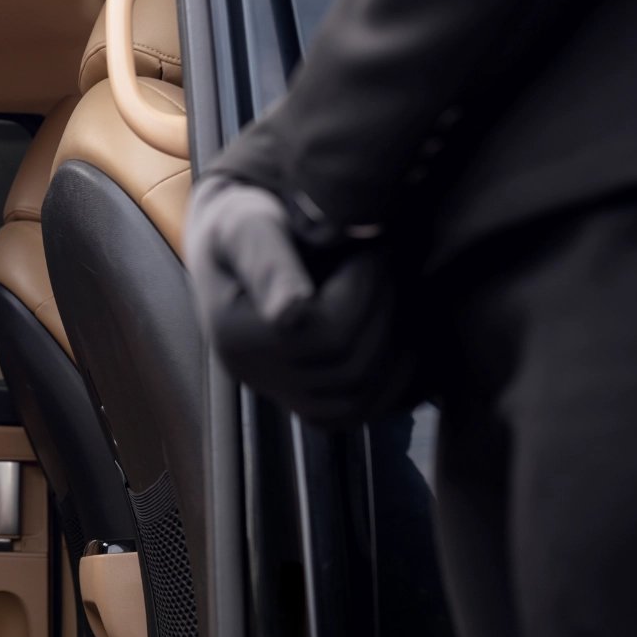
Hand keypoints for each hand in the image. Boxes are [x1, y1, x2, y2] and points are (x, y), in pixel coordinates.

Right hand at [187, 175, 419, 425]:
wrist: (234, 241)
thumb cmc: (244, 222)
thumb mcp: (247, 224)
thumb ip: (267, 262)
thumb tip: (289, 314)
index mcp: (236, 334)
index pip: (328, 332)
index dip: (366, 286)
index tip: (367, 243)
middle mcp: (253, 375)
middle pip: (349, 367)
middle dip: (384, 309)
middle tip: (387, 262)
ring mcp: (277, 394)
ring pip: (360, 397)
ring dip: (393, 344)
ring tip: (390, 293)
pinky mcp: (302, 401)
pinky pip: (358, 414)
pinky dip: (392, 383)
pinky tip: (402, 339)